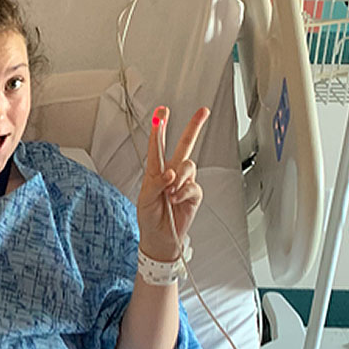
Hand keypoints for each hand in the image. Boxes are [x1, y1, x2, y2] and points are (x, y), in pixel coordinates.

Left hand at [136, 106, 209, 261]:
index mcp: (156, 170)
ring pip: (188, 166)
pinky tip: (175, 200)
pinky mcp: (194, 194)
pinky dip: (183, 192)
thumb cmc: (149, 216)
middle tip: (203, 111)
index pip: (158, 146)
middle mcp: (172, 172)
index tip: (162, 112)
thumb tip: (171, 173)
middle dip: (194, 127)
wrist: (160, 237)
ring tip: (169, 194)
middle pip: (185, 145)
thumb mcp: (145, 197)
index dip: (160, 128)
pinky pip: (193, 186)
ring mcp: (184, 182)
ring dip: (178, 179)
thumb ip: (157, 182)